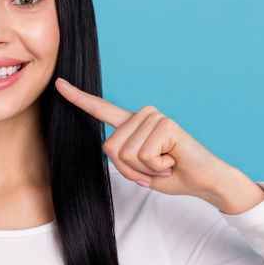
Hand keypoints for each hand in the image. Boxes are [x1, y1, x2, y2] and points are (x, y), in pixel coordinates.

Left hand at [54, 77, 232, 199]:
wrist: (204, 180)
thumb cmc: (172, 175)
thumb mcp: (139, 171)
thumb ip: (123, 160)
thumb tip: (113, 148)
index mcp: (131, 125)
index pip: (101, 110)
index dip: (78, 99)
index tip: (59, 84)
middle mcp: (141, 116)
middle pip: (110, 148)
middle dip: (129, 169)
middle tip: (155, 168)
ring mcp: (154, 117)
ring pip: (126, 153)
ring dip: (145, 169)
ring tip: (165, 163)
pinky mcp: (166, 124)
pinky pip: (144, 155)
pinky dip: (157, 167)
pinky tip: (172, 161)